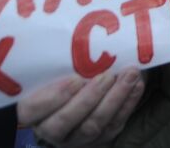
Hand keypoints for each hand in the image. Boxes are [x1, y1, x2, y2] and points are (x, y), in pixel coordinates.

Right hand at [18, 69, 144, 147]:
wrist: (81, 99)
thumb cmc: (61, 75)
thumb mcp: (51, 70)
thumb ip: (55, 62)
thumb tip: (72, 33)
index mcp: (33, 111)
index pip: (31, 110)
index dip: (52, 97)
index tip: (75, 78)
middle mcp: (51, 129)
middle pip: (65, 120)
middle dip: (89, 98)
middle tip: (107, 75)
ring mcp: (76, 137)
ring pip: (93, 124)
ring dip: (114, 98)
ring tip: (130, 74)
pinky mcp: (100, 139)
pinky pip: (115, 124)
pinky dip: (128, 103)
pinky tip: (137, 84)